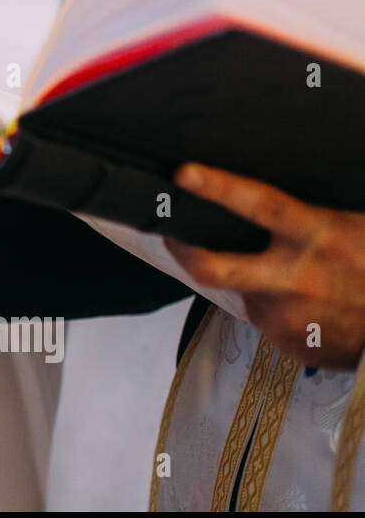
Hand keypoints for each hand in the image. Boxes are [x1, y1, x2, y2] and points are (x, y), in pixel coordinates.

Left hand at [164, 164, 364, 369]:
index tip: (184, 174)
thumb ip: (309, 216)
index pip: (260, 205)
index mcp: (316, 237)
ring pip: (240, 291)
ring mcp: (286, 317)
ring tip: (281, 274)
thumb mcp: (352, 226)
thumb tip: (261, 200)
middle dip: (182, 251)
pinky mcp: (287, 343)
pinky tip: (301, 303)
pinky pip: (264, 318)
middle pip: (213, 269)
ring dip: (247, 281)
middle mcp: (294, 280)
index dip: (219, 188)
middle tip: (171, 235)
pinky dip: (272, 307)